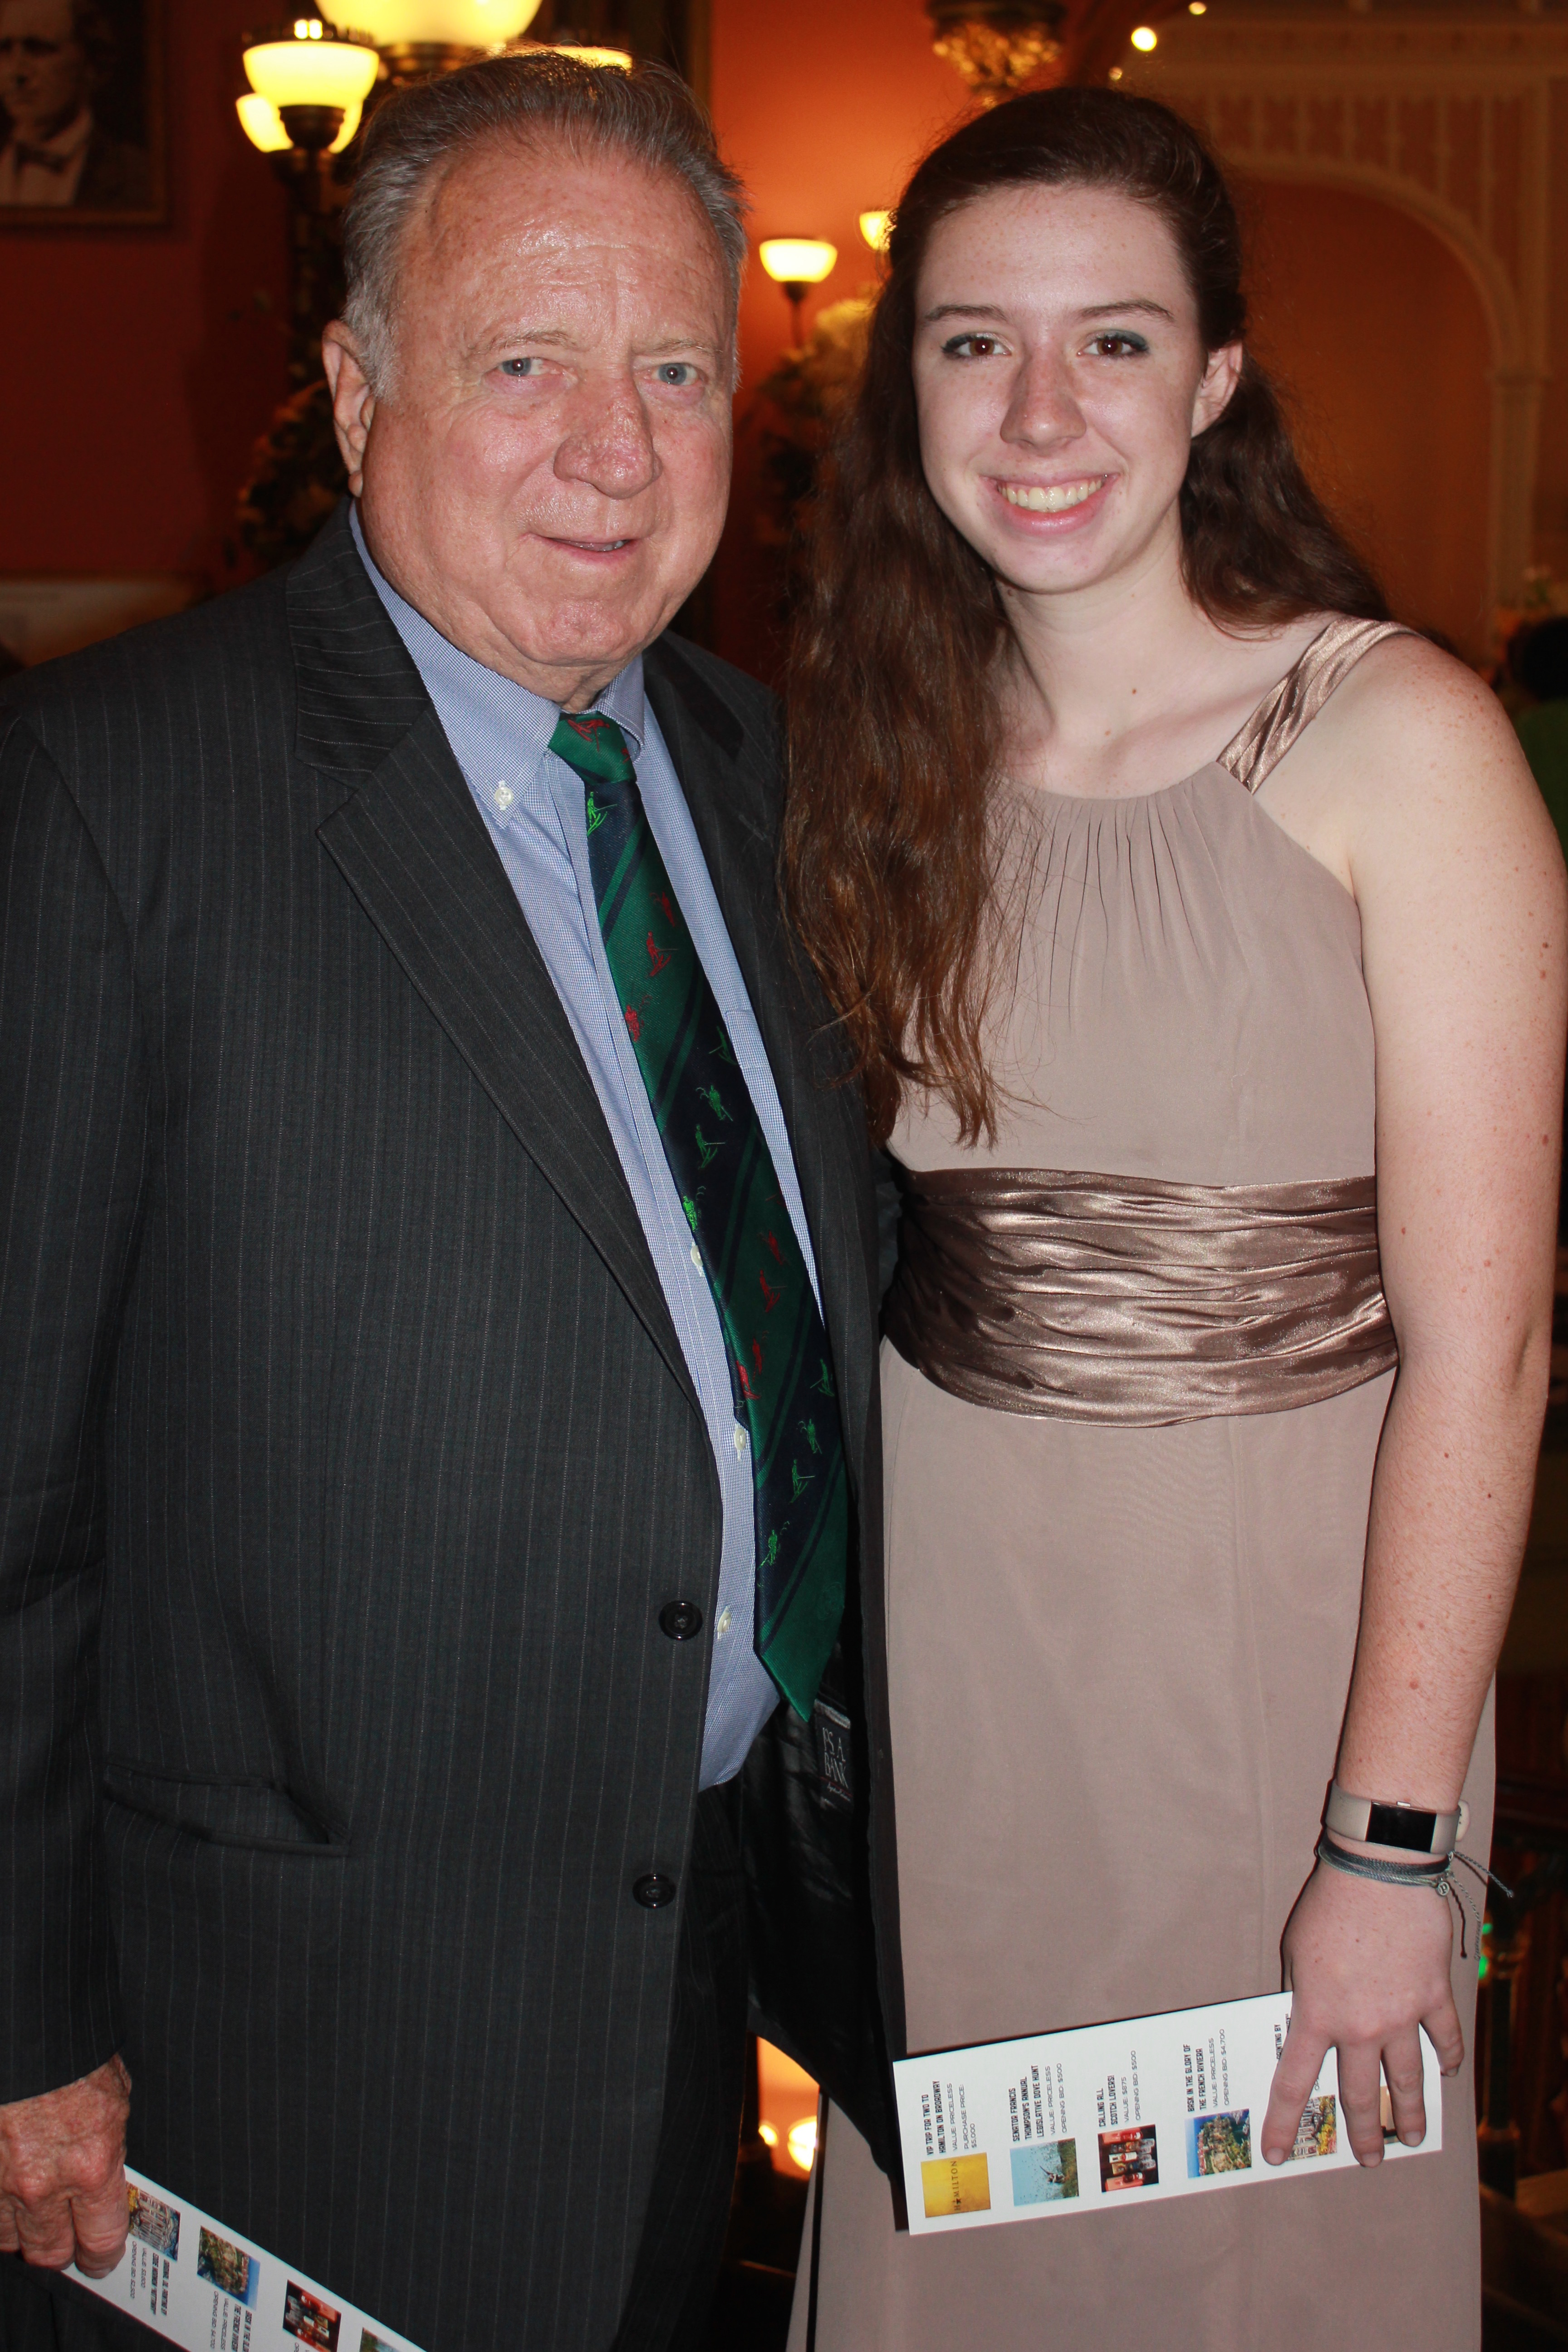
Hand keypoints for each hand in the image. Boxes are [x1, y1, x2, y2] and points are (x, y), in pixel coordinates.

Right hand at [0, 2056, 131, 2276]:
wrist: (29, 2031)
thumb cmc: (74, 2052)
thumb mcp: (114, 2094)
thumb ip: (109, 2142)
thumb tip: (108, 2165)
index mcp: (91, 2166)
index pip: (101, 2239)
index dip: (103, 2255)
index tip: (102, 2256)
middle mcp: (44, 2184)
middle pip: (50, 2253)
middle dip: (61, 2250)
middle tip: (66, 2240)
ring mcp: (1, 2182)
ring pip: (8, 2240)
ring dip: (21, 2231)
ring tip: (33, 2214)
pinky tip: (6, 2195)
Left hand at [1261, 1861, 1462, 2166]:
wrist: (1378, 1875)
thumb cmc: (1329, 1907)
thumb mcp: (1296, 1950)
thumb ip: (1301, 1991)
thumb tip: (1304, 2019)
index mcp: (1317, 2015)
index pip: (1293, 2081)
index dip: (1282, 2121)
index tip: (1275, 2152)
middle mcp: (1359, 2026)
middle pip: (1358, 2094)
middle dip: (1362, 2133)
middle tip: (1368, 2160)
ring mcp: (1401, 2015)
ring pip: (1406, 2080)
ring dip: (1409, 2114)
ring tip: (1411, 2138)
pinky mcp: (1433, 1996)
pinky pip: (1444, 2037)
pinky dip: (1447, 2057)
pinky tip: (1447, 2072)